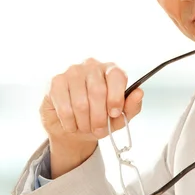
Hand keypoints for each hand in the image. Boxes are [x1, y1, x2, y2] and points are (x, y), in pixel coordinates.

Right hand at [40, 58, 143, 177]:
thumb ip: (132, 106)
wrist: (73, 127)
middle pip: (98, 91)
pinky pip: (64, 107)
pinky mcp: (56, 82)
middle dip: (100, 117)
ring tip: (85, 128)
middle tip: (99, 129)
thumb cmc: (98, 118)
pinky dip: (70, 123)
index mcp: (110, 70)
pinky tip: (72, 124)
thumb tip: (139, 93)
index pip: (117, 76)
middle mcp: (91, 66)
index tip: (115, 114)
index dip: (116, 97)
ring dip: (84, 123)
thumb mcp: (119, 117)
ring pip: (80, 103)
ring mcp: (72, 72)